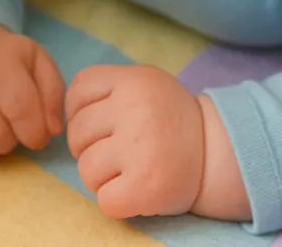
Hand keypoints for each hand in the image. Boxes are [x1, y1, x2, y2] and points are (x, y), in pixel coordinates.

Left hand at [66, 64, 205, 218]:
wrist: (217, 152)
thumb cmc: (171, 120)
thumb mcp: (145, 84)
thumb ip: (107, 89)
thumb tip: (63, 116)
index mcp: (133, 81)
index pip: (78, 90)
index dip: (81, 110)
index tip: (103, 122)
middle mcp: (134, 110)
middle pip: (77, 133)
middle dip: (90, 146)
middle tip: (118, 151)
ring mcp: (139, 149)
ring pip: (86, 168)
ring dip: (101, 176)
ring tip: (128, 170)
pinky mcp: (144, 187)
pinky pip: (103, 199)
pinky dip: (115, 201)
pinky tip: (134, 189)